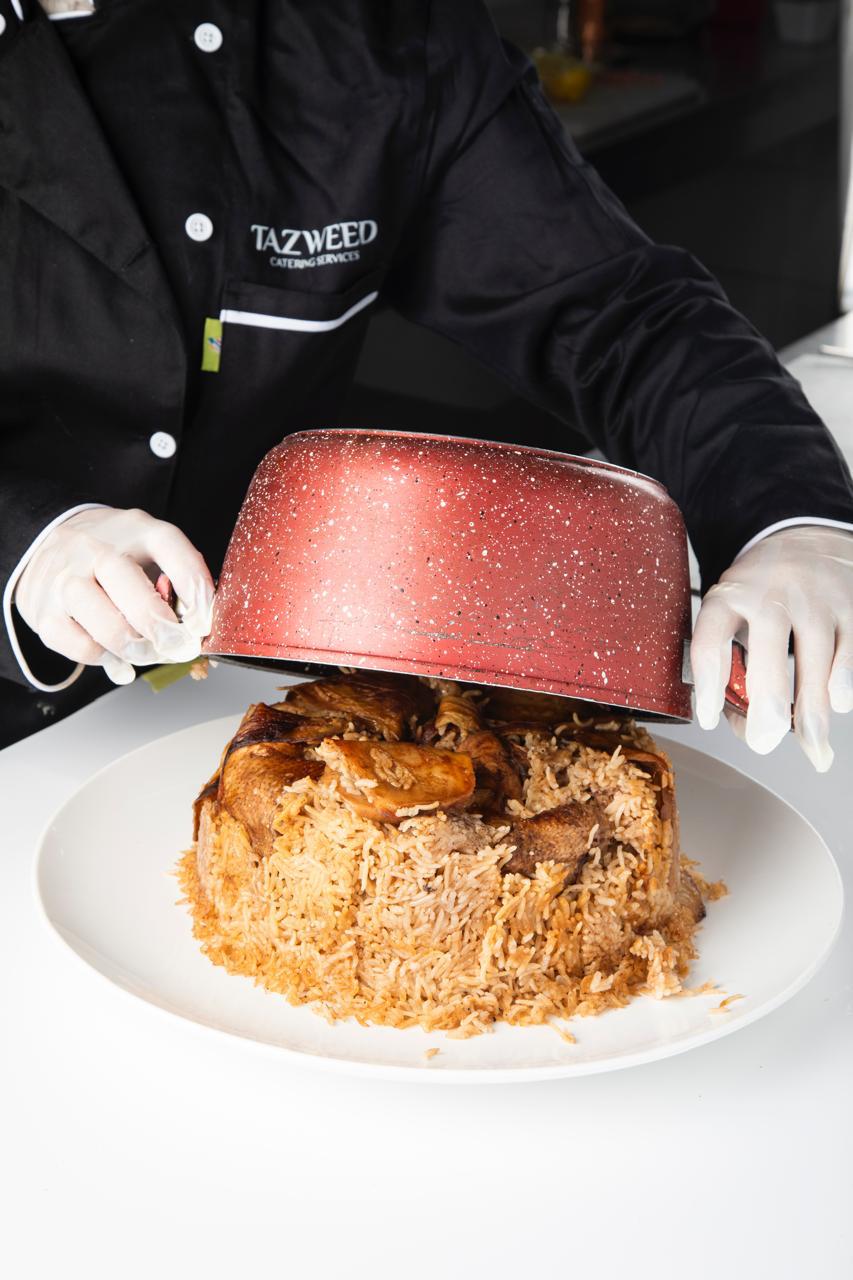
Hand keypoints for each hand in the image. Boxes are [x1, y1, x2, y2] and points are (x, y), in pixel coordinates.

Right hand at [14, 507, 214, 684]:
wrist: (45, 538)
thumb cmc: (111, 551)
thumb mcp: (147, 547)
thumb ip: (175, 579)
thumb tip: (196, 629)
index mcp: (135, 529)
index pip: (172, 549)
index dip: (196, 590)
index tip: (203, 622)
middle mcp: (98, 550)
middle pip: (137, 596)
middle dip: (166, 633)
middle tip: (179, 648)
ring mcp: (66, 580)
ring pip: (111, 628)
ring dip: (138, 651)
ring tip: (148, 652)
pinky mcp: (44, 611)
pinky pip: (83, 647)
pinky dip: (107, 659)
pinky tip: (117, 657)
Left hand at [690, 526, 852, 771]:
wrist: (806, 539)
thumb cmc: (761, 593)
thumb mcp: (732, 616)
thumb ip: (732, 668)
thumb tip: (743, 726)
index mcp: (729, 597)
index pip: (710, 640)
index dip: (707, 684)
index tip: (707, 718)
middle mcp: (771, 595)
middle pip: (768, 647)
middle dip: (767, 701)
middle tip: (763, 741)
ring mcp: (815, 599)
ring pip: (817, 657)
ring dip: (813, 707)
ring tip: (810, 744)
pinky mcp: (851, 607)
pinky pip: (850, 652)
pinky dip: (843, 683)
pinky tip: (837, 702)